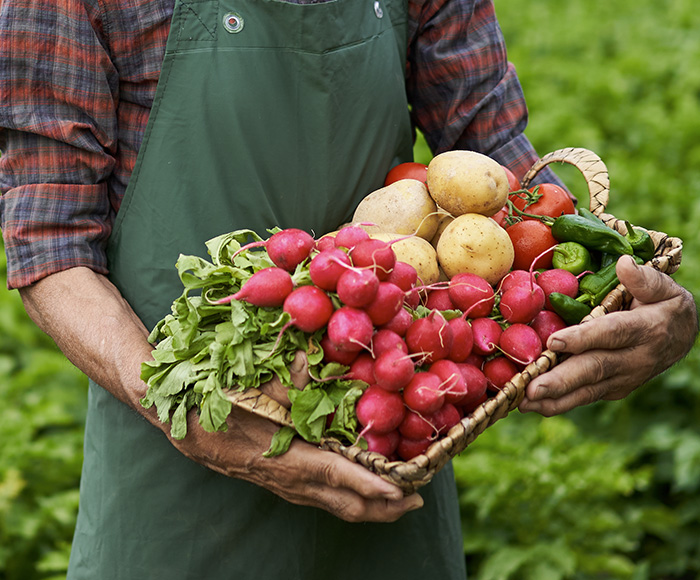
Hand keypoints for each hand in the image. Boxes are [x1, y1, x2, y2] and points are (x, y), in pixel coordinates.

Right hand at [19, 268, 422, 522]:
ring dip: (358, 503)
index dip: (365, 482)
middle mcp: (267, 469)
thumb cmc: (201, 376)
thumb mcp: (244, 371)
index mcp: (264, 446)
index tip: (401, 491)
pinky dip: (335, 492)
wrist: (158, 392)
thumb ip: (288, 378)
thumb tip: (329, 371)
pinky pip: (305, 490)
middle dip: (374, 504)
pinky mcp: (260, 469)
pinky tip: (351, 489)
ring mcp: (262, 475)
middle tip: (413, 503)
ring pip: (319, 499)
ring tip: (394, 503)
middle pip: (330, 496)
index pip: (326, 470)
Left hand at [520, 255, 697, 415]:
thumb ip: (644, 278)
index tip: (554, 342)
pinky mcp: (613, 389)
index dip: (583, 338)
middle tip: (532, 388)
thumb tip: (623, 263)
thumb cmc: (665, 306)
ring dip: (554, 399)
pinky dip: (558, 403)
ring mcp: (623, 378)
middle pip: (594, 369)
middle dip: (561, 380)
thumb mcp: (664, 287)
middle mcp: (634, 359)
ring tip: (523, 402)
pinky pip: (584, 397)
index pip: (611, 333)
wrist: (683, 337)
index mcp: (645, 329)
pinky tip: (531, 405)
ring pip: (587, 390)